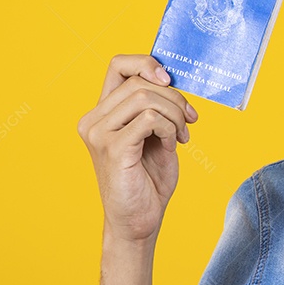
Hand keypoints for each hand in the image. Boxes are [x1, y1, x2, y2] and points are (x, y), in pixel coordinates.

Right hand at [77, 54, 198, 242]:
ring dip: (175, 114)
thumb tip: (172, 80)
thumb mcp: (155, 134)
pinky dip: (170, 129)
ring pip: (145, 96)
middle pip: (139, 81)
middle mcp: (93, 120)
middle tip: (190, 120)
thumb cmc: (148, 179)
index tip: (170, 80)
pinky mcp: (112, 148)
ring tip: (181, 135)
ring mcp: (99, 133)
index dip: (146, 63)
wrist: (139, 221)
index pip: (118, 65)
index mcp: (102, 113)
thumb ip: (156, 106)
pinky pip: (150, 119)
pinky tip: (172, 146)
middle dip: (174, 97)